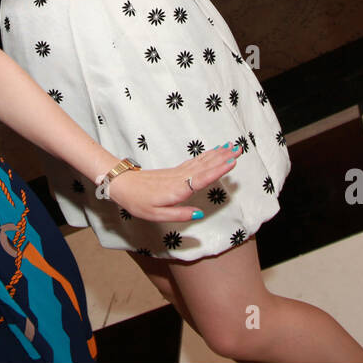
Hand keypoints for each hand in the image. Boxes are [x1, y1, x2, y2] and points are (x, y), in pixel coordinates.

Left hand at [106, 144, 240, 221]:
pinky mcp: (175, 171)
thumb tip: (199, 214)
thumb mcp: (156, 215)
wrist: (122, 185)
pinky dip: (206, 156)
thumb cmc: (138, 202)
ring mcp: (178, 173)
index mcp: (177, 190)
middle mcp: (180, 178)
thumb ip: (179, 215)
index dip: (217, 171)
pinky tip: (213, 152)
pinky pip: (195, 162)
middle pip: (205, 166)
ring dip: (217, 154)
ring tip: (231, 146)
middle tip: (239, 149)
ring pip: (201, 162)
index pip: (201, 179)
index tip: (231, 162)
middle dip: (223, 157)